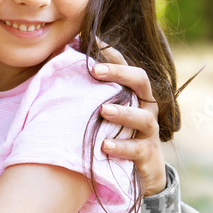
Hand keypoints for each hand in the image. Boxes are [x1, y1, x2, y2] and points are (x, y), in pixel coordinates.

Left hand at [92, 47, 165, 195]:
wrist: (141, 172)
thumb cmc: (118, 134)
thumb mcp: (107, 111)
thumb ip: (92, 91)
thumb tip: (64, 59)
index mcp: (136, 93)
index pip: (127, 66)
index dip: (112, 54)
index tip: (93, 41)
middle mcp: (146, 108)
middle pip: (141, 82)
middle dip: (120, 73)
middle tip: (95, 71)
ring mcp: (149, 132)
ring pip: (142, 117)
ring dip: (123, 112)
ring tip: (103, 110)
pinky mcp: (147, 155)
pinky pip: (136, 149)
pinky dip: (120, 146)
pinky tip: (104, 145)